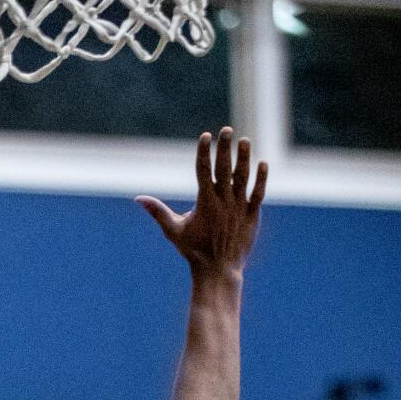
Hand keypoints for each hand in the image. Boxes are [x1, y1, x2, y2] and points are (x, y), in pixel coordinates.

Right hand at [137, 128, 267, 277]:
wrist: (218, 270)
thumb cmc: (193, 251)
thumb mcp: (173, 230)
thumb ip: (158, 211)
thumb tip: (138, 199)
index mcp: (205, 202)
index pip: (204, 170)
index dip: (204, 151)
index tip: (206, 136)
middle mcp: (223, 201)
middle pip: (224, 168)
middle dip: (225, 148)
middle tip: (227, 130)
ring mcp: (239, 207)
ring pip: (243, 177)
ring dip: (244, 158)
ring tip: (245, 141)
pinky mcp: (251, 215)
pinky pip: (258, 193)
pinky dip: (261, 178)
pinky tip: (262, 163)